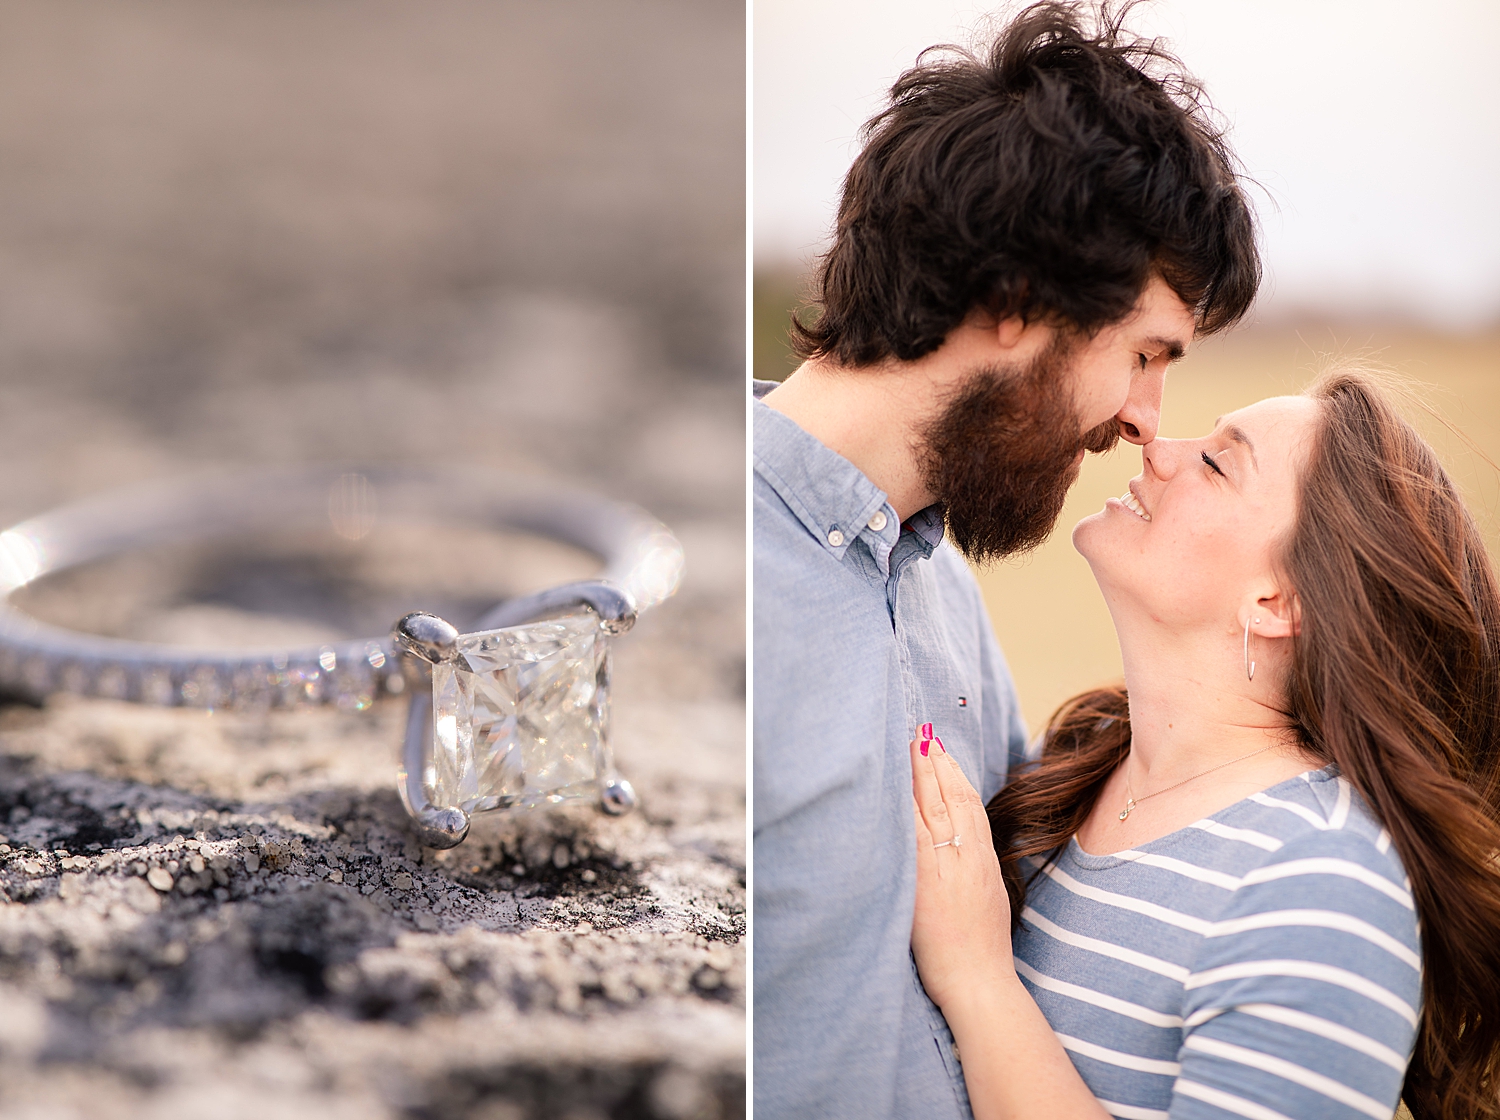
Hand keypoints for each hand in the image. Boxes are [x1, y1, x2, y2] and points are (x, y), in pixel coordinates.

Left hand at [910, 727, 1014, 1012]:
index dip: (955, 774)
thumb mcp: (988, 897)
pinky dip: (909, 811)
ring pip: (937, 812)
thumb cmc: (981, 949)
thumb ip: (973, 868)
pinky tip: (897, 792)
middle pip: (954, 800)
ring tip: (912, 747)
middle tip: (923, 734)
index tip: (941, 750)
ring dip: (923, 776)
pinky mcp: (927, 887)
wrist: (982, 983)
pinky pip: (917, 840)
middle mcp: (969, 860)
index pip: (971, 805)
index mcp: (984, 861)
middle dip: (937, 764)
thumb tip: (961, 846)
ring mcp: (949, 871)